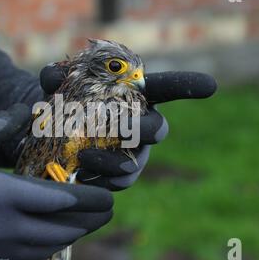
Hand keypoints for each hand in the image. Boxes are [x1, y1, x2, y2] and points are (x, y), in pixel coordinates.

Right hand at [0, 104, 112, 259]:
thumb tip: (24, 111)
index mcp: (5, 195)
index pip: (62, 201)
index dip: (90, 200)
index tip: (108, 197)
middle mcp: (8, 227)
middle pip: (64, 228)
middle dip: (91, 220)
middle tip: (106, 210)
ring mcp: (0, 249)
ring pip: (51, 247)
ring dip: (74, 235)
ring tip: (86, 224)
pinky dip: (49, 251)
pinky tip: (53, 241)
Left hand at [39, 65, 216, 190]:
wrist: (48, 135)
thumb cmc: (61, 104)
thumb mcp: (54, 89)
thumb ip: (54, 77)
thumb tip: (50, 77)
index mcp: (133, 98)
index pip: (166, 88)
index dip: (188, 86)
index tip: (210, 86)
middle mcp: (140, 125)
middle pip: (158, 129)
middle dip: (144, 129)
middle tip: (119, 127)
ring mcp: (132, 153)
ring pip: (137, 161)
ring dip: (113, 160)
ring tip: (85, 154)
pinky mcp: (118, 176)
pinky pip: (119, 182)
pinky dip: (101, 178)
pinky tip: (81, 172)